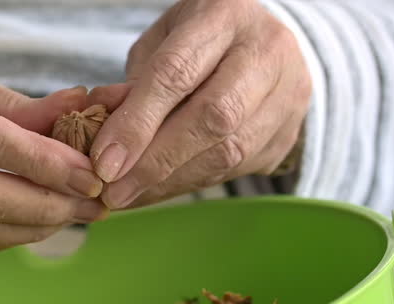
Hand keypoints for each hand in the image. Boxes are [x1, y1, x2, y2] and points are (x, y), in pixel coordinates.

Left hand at [87, 0, 310, 208]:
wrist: (262, 43)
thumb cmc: (196, 42)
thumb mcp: (158, 45)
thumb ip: (132, 86)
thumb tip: (105, 139)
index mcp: (223, 16)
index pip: (177, 74)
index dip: (138, 123)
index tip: (105, 161)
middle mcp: (265, 52)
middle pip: (212, 117)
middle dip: (155, 162)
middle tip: (113, 190)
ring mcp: (286, 94)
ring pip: (228, 151)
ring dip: (169, 181)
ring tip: (127, 196)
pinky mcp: (287, 132)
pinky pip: (235, 169)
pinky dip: (187, 184)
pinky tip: (155, 191)